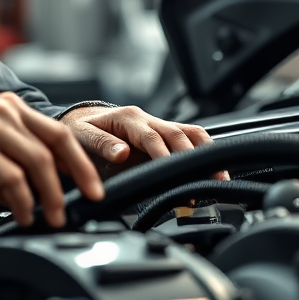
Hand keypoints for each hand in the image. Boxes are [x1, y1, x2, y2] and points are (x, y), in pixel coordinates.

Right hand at [0, 93, 103, 227]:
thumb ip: (9, 176)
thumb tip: (38, 202)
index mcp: (8, 109)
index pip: (58, 133)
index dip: (82, 161)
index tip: (94, 187)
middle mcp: (3, 112)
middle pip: (58, 142)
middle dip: (81, 175)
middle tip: (90, 201)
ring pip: (39, 160)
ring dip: (53, 195)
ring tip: (54, 217)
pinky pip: (11, 177)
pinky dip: (24, 201)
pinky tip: (24, 216)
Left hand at [59, 104, 217, 177]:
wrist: (80, 120)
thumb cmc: (79, 129)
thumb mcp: (81, 135)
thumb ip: (101, 144)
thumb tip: (121, 153)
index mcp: (128, 118)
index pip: (153, 137)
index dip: (166, 156)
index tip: (175, 174)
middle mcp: (146, 118)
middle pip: (178, 134)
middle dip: (192, 158)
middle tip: (204, 181)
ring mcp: (157, 124)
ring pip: (190, 133)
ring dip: (205, 153)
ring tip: (219, 176)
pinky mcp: (162, 133)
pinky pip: (188, 137)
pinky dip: (202, 151)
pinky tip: (213, 167)